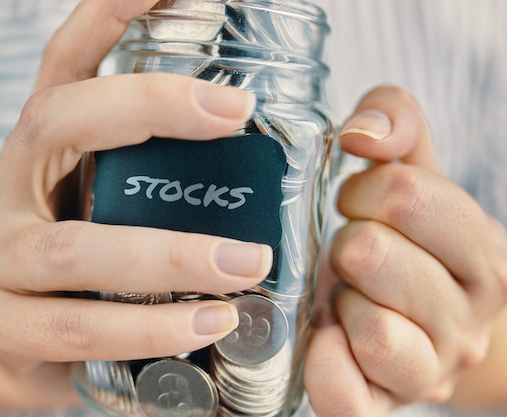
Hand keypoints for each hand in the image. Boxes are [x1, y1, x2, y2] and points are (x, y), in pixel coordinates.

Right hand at [0, 0, 270, 407]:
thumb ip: (165, 180)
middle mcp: (11, 187)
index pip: (66, 64)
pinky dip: (147, 329)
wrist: (37, 345)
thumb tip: (267, 155)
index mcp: (45, 149)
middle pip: (59, 122)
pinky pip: (76, 328)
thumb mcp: (119, 207)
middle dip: (148, 106)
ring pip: (74, 247)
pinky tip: (208, 325)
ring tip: (246, 265)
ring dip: (167, 255)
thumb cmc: (96, 267)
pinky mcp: (4, 326)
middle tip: (233, 112)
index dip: (106, 15)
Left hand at [304, 86, 506, 415]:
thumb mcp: (413, 170)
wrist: (420, 318)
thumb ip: (396, 120)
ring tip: (349, 295)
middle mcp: (468, 320)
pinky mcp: (382, 405)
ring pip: (371, 329)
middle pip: (373, 254)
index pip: (406, 196)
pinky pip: (349, 397)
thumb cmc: (409, 240)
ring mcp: (429, 370)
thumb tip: (363, 131)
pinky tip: (325, 338)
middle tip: (353, 252)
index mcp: (484, 254)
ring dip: (341, 300)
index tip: (357, 203)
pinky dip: (326, 365)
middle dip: (347, 242)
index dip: (362, 191)